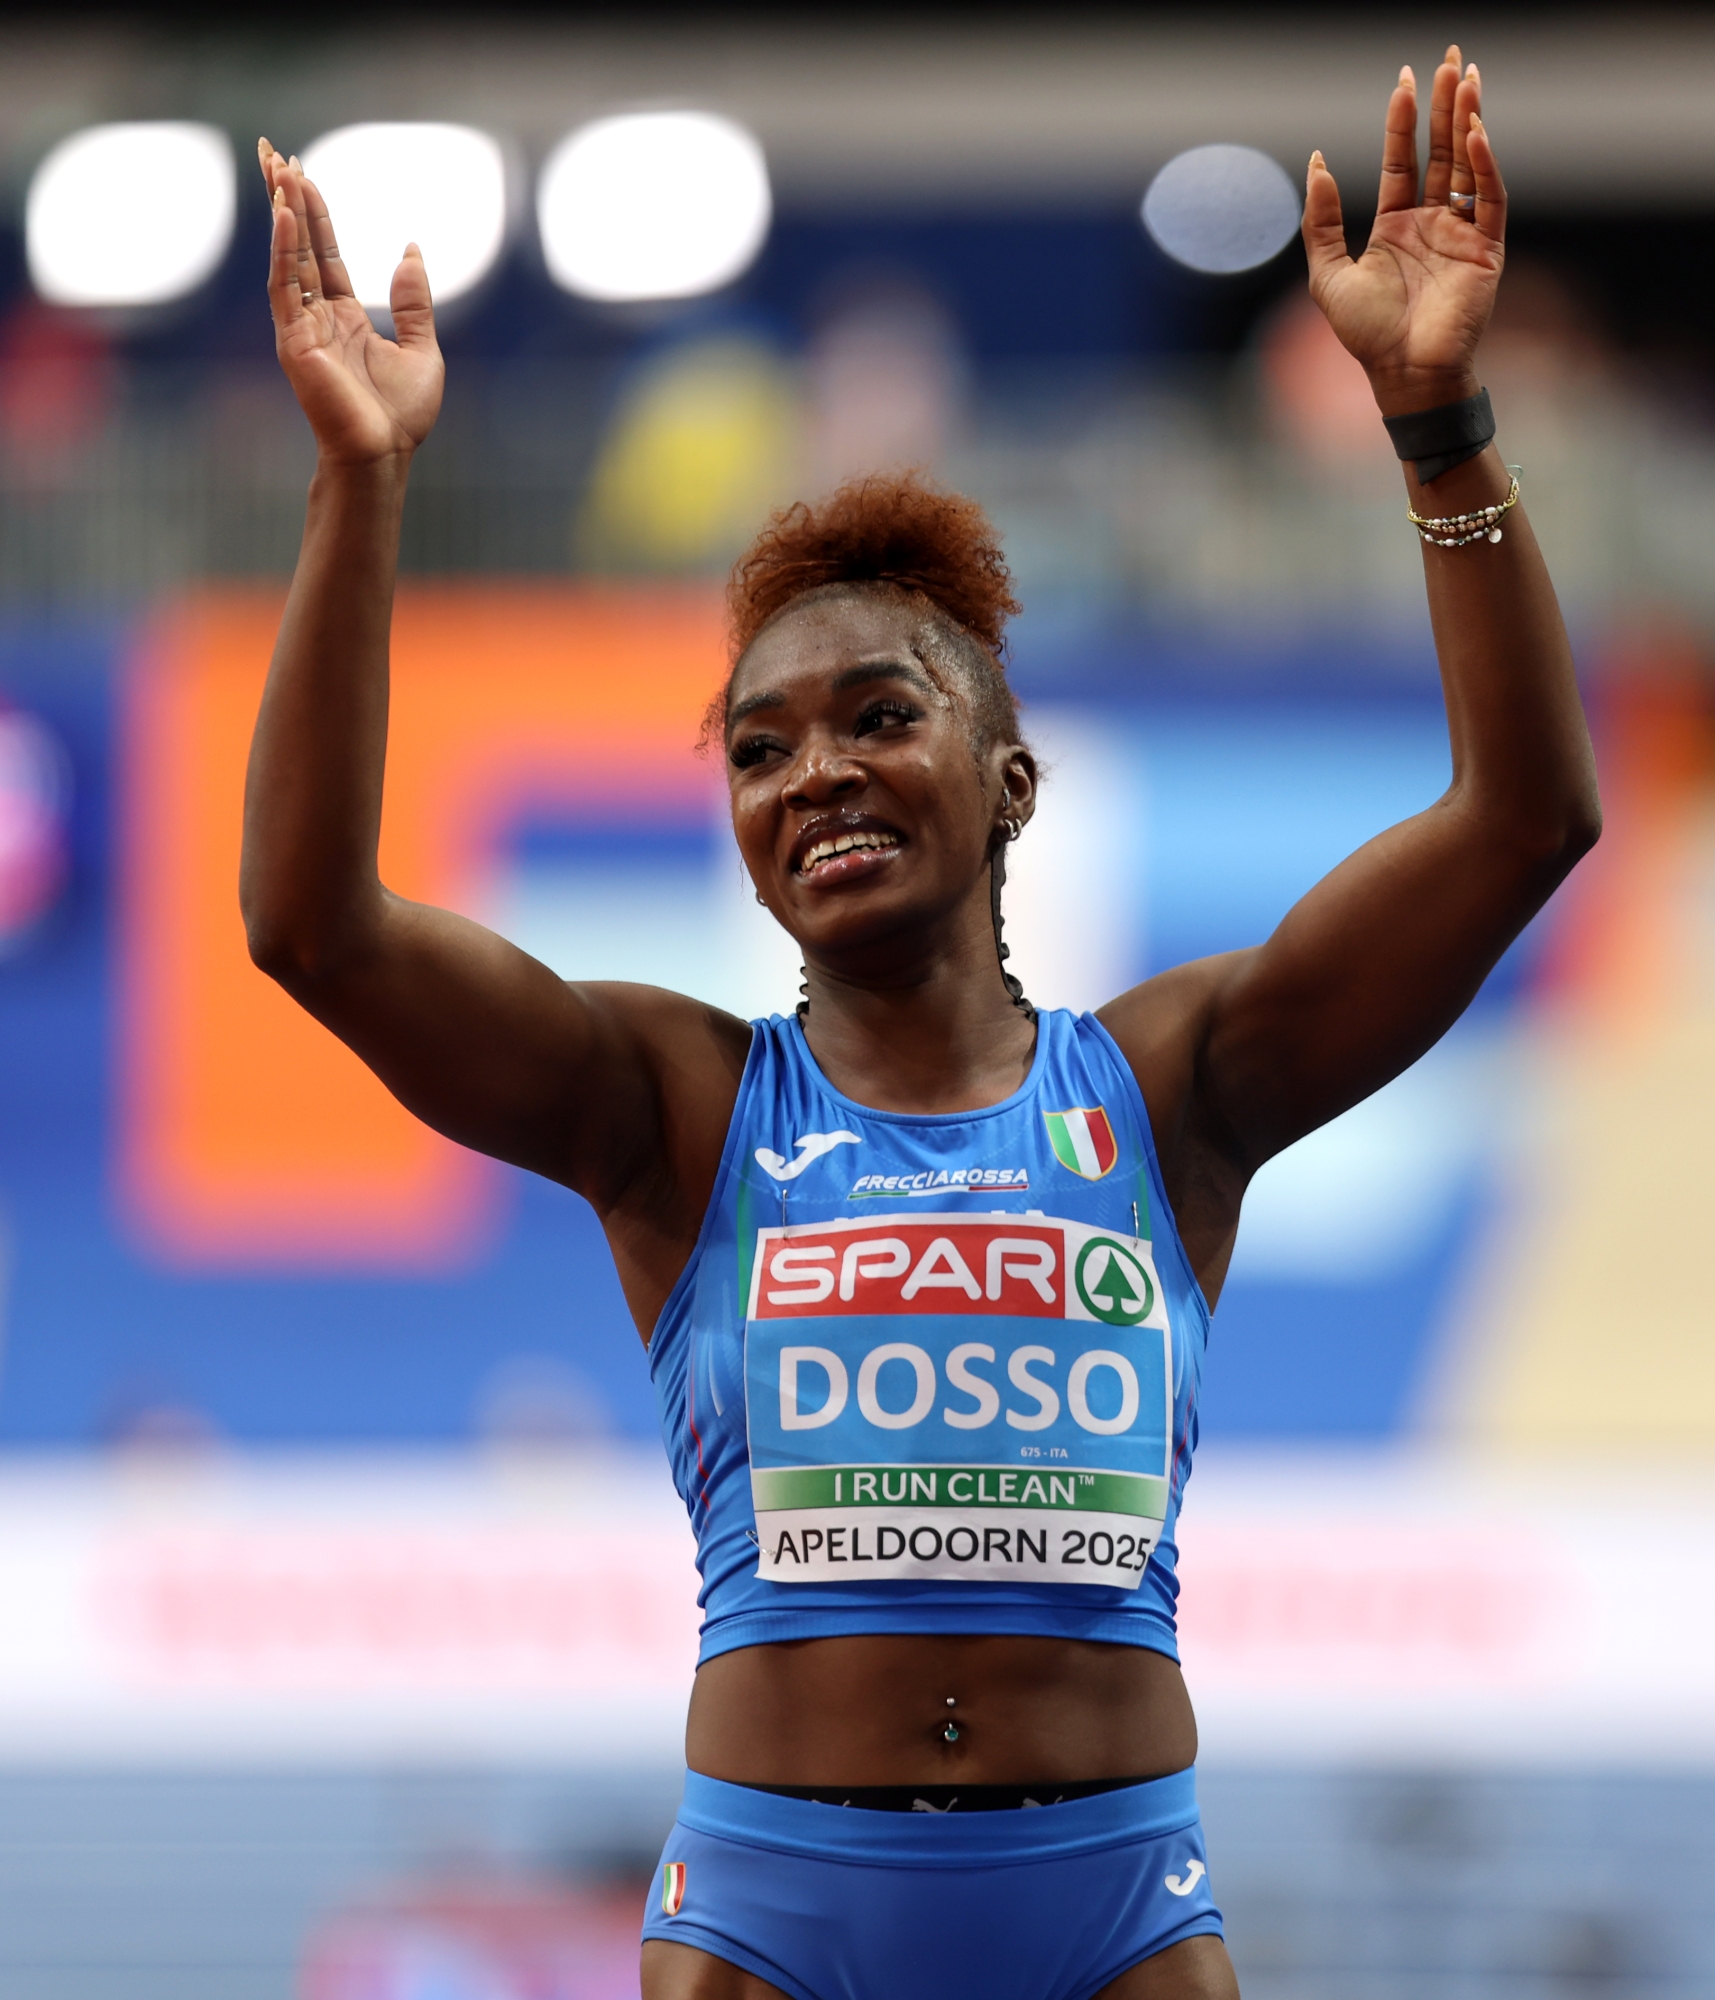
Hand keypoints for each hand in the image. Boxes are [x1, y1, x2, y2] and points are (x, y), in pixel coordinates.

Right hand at [259, 139, 443, 465]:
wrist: (384, 454)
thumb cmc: (402, 415)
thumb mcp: (422, 348)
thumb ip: (413, 300)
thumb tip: (410, 250)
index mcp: (345, 318)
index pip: (323, 253)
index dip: (314, 213)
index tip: (301, 171)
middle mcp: (318, 317)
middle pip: (298, 244)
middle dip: (287, 197)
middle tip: (272, 150)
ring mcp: (302, 327)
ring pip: (288, 256)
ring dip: (281, 211)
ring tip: (276, 167)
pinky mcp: (294, 341)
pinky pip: (285, 285)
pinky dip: (283, 249)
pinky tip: (283, 213)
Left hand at [1303, 48, 1504, 414]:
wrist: (1403, 372)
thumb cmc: (1366, 333)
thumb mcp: (1327, 273)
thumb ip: (1320, 219)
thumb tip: (1316, 161)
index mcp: (1395, 227)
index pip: (1402, 162)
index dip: (1402, 122)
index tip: (1404, 80)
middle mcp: (1430, 224)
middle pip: (1440, 152)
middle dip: (1443, 105)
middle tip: (1447, 58)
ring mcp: (1461, 234)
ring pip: (1468, 165)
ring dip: (1467, 120)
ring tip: (1465, 76)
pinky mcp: (1486, 250)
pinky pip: (1489, 198)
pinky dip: (1484, 165)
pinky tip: (1474, 132)